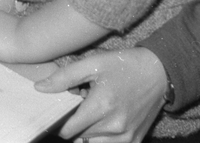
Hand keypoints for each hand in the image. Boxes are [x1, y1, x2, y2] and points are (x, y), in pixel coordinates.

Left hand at [37, 48, 168, 142]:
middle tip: (80, 108)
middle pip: (79, 137)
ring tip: (93, 115)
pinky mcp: (135, 140)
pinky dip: (102, 139)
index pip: (68, 130)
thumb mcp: (93, 64)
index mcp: (101, 106)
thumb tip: (39, 89)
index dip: (60, 123)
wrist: (160, 72)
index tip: (61, 113)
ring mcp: (126, 136)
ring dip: (87, 134)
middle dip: (75, 125)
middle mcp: (114, 126)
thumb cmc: (124, 65)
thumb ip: (64, 77)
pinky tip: (105, 122)